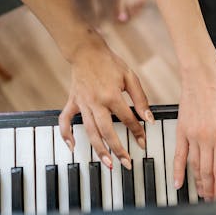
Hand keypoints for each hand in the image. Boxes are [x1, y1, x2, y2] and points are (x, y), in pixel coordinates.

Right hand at [59, 37, 153, 168]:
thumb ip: (141, 99)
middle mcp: (96, 102)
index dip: (137, 132)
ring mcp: (82, 103)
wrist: (86, 51)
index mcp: (112, 96)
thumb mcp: (131, 77)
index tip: (143, 143)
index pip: (128, 119)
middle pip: (107, 132)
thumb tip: (149, 118)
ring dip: (98, 149)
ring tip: (108, 163)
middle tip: (126, 163)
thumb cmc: (110, 63)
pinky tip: (73, 148)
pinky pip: (66, 121)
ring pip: (90, 131)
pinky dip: (67, 135)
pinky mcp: (72, 102)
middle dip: (118, 149)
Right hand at [173, 68, 215, 200]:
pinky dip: (178, 171)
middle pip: (208, 171)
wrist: (201, 79)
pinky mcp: (181, 132)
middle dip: (211, 189)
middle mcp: (206, 138)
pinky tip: (178, 184)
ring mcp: (191, 136)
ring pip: (195, 166)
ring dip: (199, 183)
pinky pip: (179, 156)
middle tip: (213, 201)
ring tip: (202, 195)